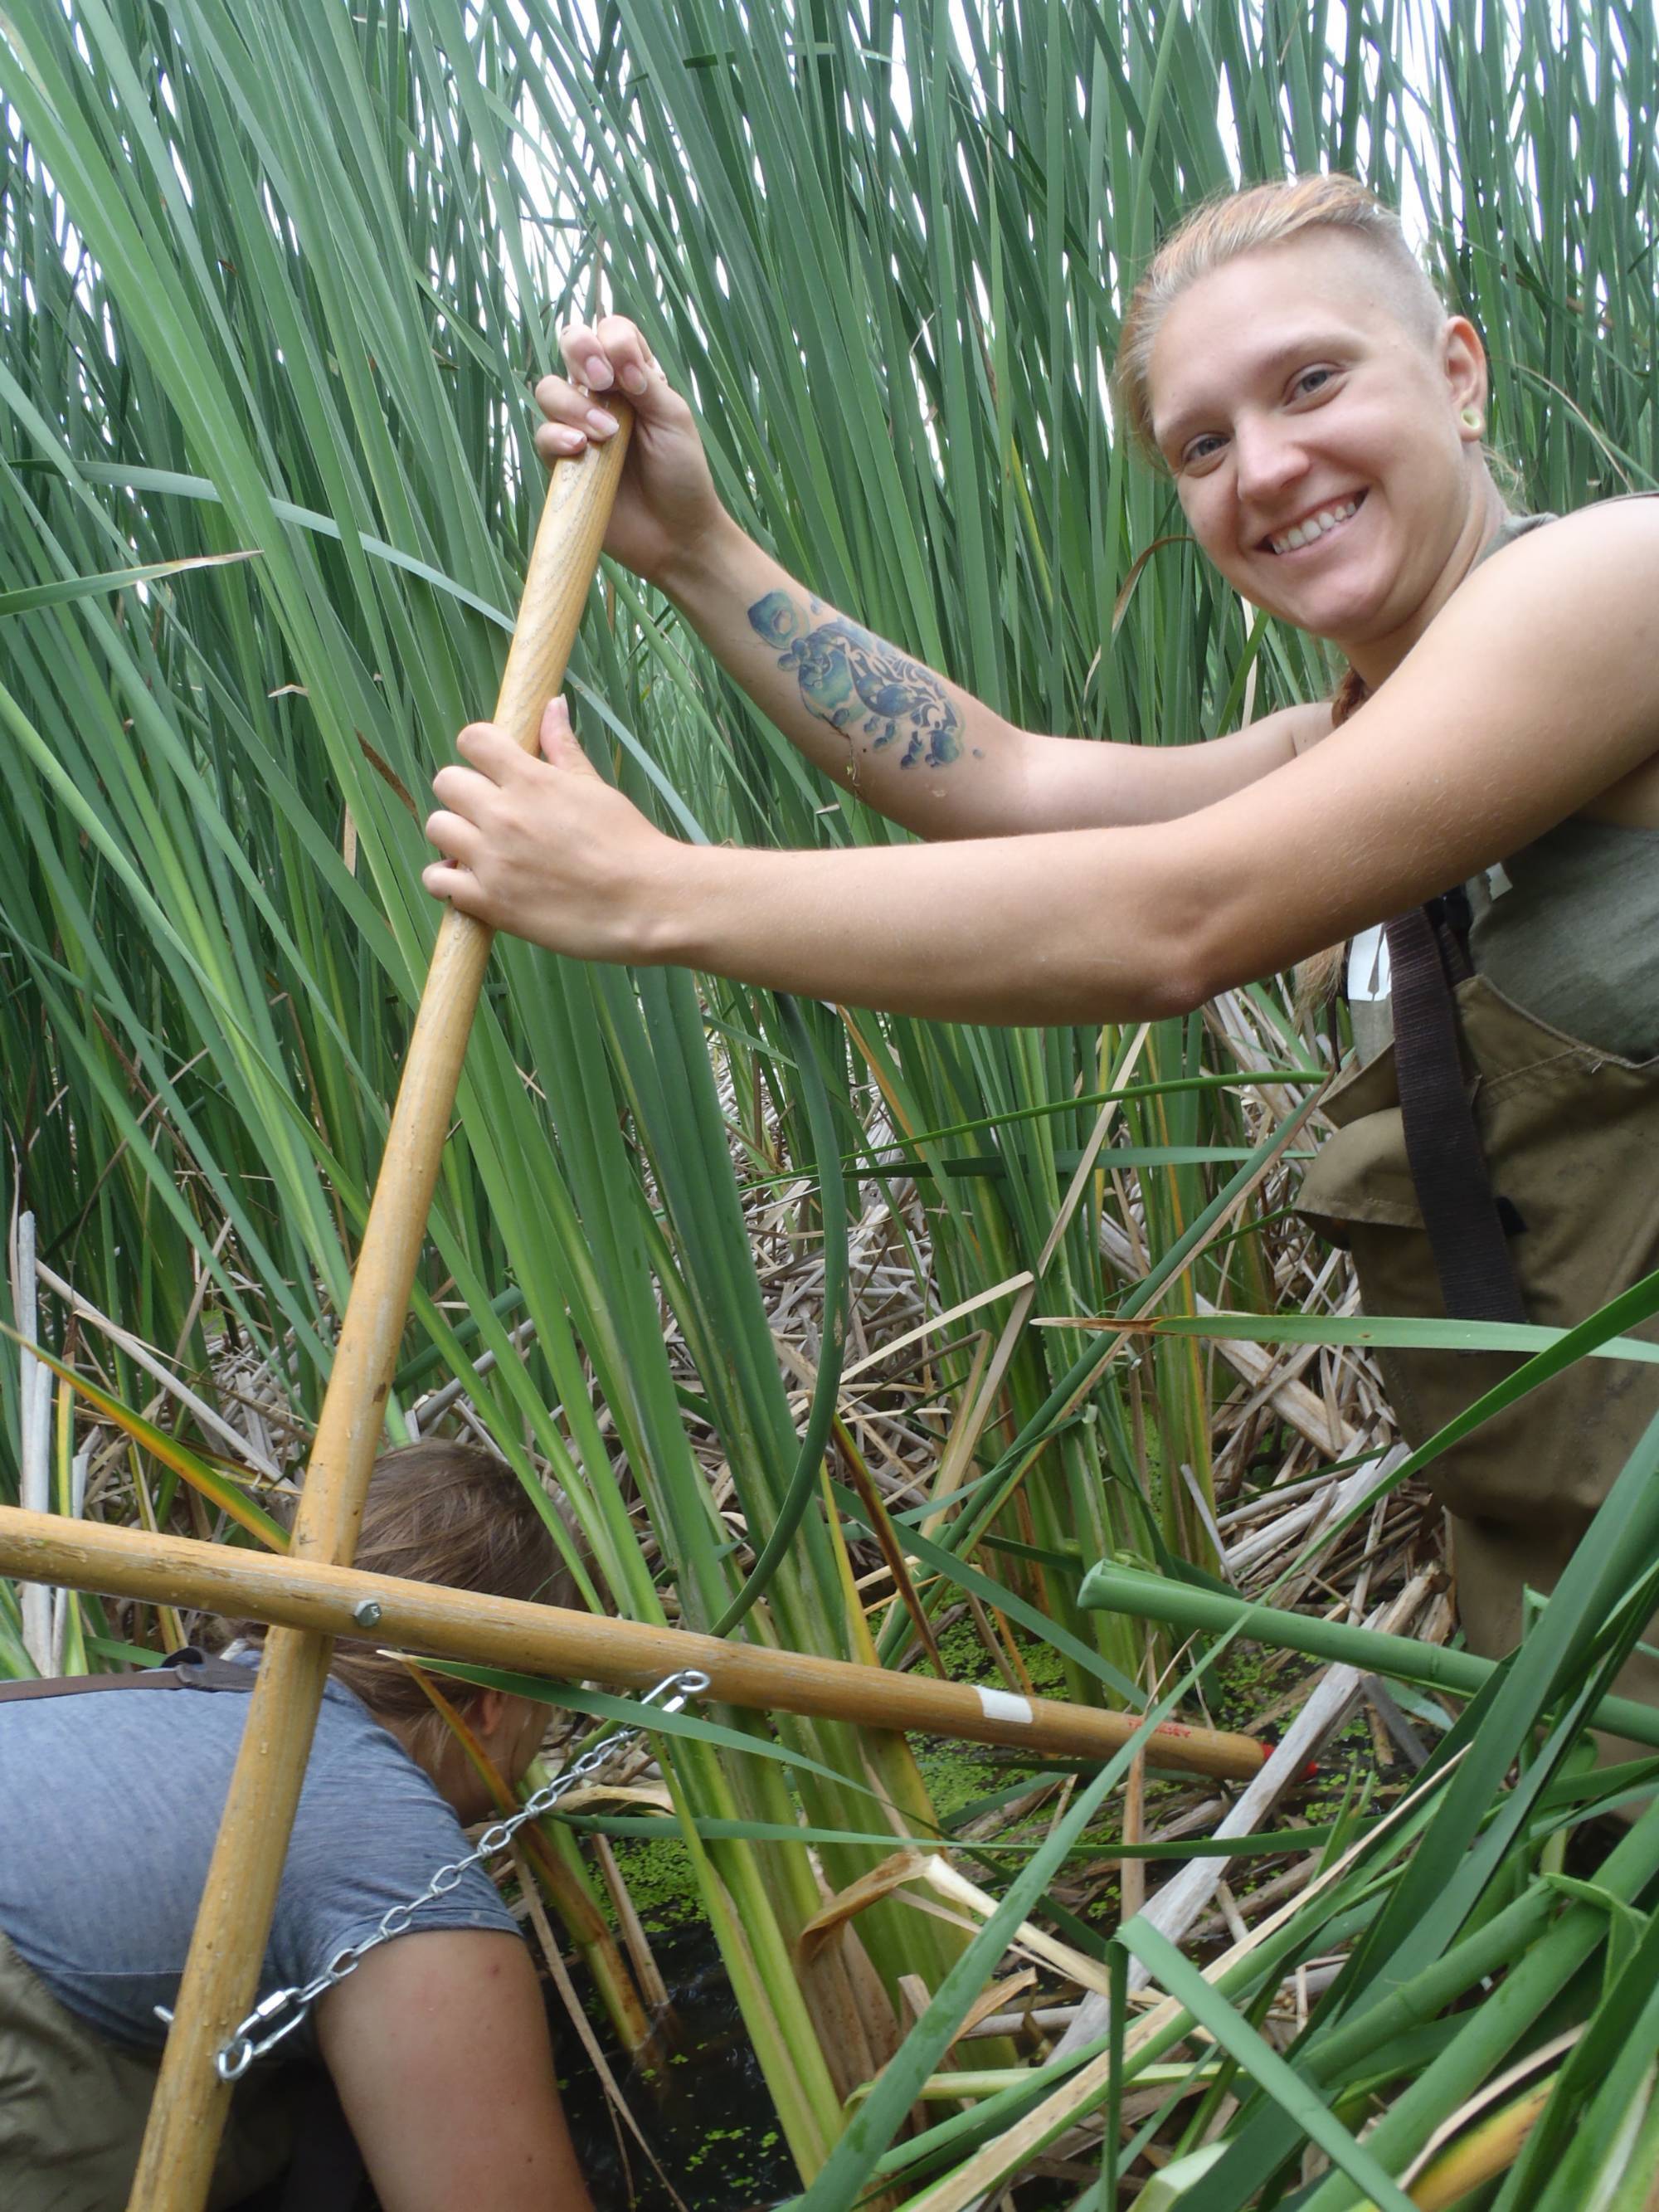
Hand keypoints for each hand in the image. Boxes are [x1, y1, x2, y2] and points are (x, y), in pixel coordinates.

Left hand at [423, 697, 676, 963]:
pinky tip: (471, 881)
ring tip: (480, 849)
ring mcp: (492, 859)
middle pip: (446, 782)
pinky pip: (437, 880)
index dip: (480, 751)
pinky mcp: (489, 901)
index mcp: (531, 779)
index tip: (493, 769)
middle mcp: (504, 814)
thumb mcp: (595, 788)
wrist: (646, 903)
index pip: (472, 739)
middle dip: (465, 794)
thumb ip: (563, 748)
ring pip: (437, 827)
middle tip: (489, 813)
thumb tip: (552, 705)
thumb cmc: (628, 844)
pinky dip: (447, 880)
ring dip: (454, 835)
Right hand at [534, 316, 728, 589]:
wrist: (675, 533)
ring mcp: (578, 427)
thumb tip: (616, 356)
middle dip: (581, 351)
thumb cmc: (682, 474)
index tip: (633, 375)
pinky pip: (543, 435)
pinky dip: (557, 436)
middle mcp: (601, 395)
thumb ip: (647, 382)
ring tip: (606, 435)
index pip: (610, 332)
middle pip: (571, 345)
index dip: (614, 340)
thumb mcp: (674, 419)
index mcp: (633, 377)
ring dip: (574, 404)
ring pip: (549, 389)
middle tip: (602, 379)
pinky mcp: (562, 462)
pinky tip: (581, 450)